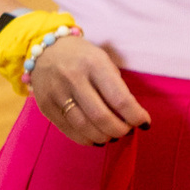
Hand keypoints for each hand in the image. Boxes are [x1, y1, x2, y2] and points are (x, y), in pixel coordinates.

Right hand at [29, 34, 148, 145]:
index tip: (144, 122)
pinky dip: (86, 139)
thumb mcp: (102, 60)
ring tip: (111, 136)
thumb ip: (115, 86)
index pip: (119, 98)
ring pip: (84, 126)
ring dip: (103, 136)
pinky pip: (68, 129)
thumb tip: (128, 117)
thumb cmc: (82, 57)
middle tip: (127, 131)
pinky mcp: (45, 106)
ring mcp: (56, 93)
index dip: (135, 116)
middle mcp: (73, 78)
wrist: (45, 51)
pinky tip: (95, 138)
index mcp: (94, 64)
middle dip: (119, 129)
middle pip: (101, 116)